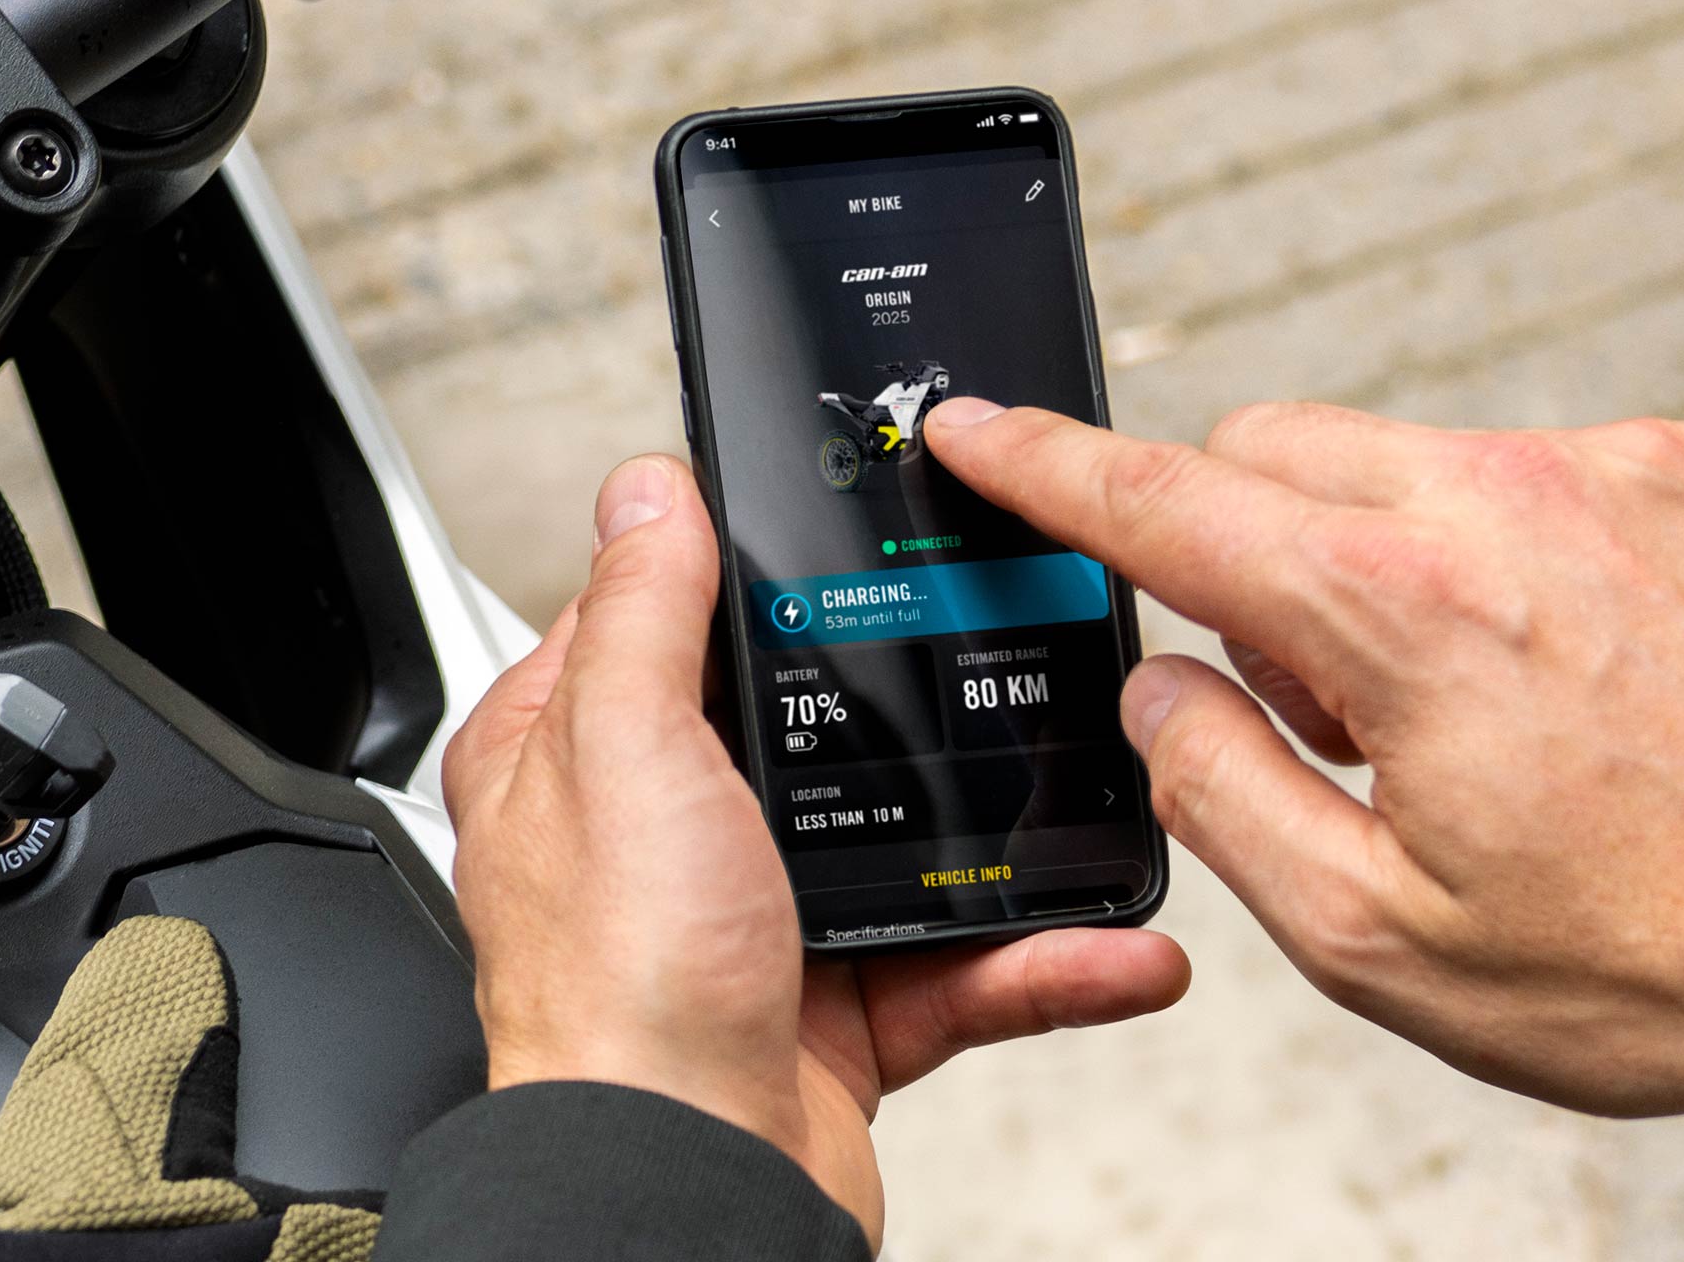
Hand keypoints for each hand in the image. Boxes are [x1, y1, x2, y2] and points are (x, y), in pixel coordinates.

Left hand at [440, 455, 1188, 1241]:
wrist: (681, 1191)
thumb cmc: (618, 995)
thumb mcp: (624, 749)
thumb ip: (646, 614)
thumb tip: (646, 491)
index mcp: (569, 764)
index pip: (650, 625)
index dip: (731, 574)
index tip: (834, 533)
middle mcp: (652, 843)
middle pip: (795, 730)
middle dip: (904, 704)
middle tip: (994, 646)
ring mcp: (747, 933)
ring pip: (900, 851)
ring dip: (1006, 842)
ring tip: (1093, 797)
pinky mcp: (833, 1023)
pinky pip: (959, 969)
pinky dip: (1045, 958)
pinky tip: (1114, 943)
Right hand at [926, 399, 1683, 1138]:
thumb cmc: (1681, 961)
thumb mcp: (1383, 938)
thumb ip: (1222, 794)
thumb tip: (1161, 698)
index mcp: (1399, 610)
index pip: (1162, 496)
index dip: (1045, 462)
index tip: (980, 429)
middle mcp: (1507, 499)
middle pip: (1283, 451)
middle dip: (1257, 552)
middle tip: (1333, 707)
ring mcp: (1629, 467)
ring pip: (1427, 461)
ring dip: (1417, 562)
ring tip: (1522, 719)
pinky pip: (1569, 469)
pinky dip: (1553, 554)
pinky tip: (1623, 676)